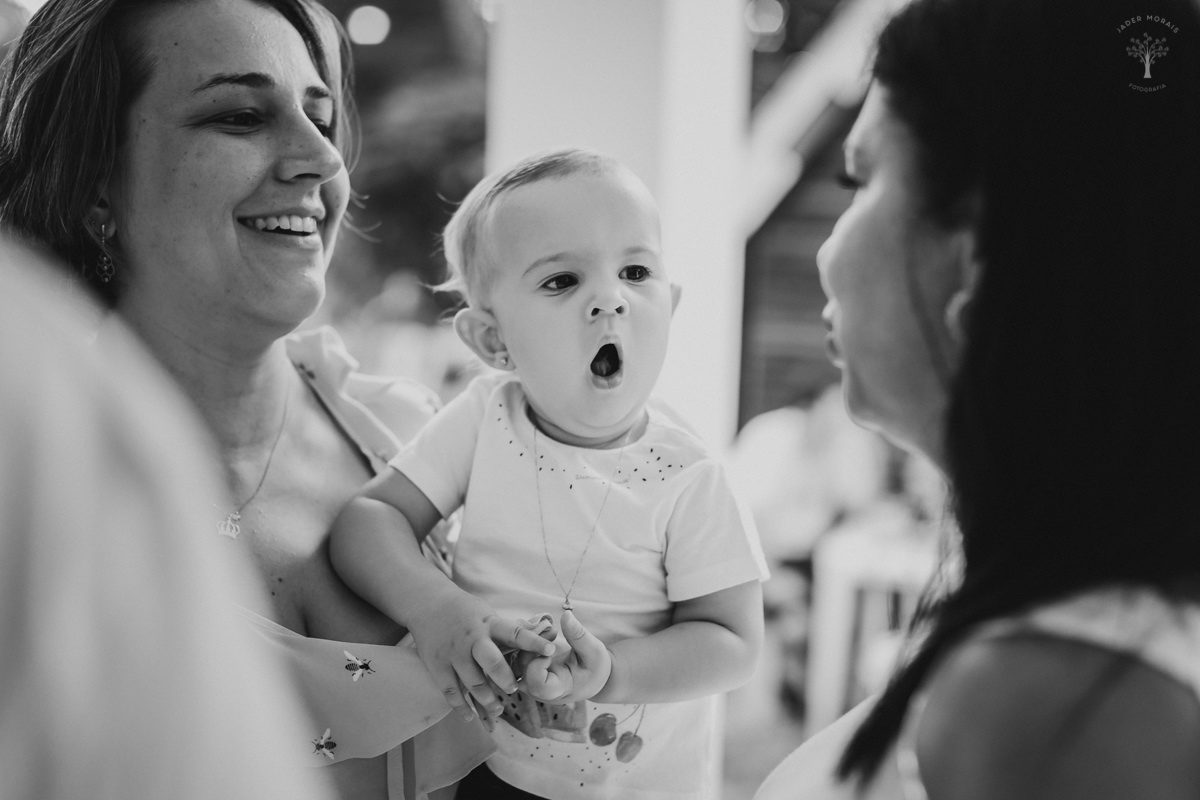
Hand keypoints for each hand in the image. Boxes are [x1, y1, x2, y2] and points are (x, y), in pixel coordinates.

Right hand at [407, 589, 555, 722]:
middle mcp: (472, 640)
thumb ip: (506, 632)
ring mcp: (454, 654)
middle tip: (513, 689)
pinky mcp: (438, 666)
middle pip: (492, 662)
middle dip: (505, 679)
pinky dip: (461, 707)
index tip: (551, 650)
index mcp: (489, 624)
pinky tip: (471, 717)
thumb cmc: (466, 612)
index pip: (515, 633)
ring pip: (473, 683)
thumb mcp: (488, 614)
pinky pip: (451, 692)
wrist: (428, 604)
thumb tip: (540, 640)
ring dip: (487, 700)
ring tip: (497, 710)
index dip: (533, 642)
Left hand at [520, 610, 612, 703]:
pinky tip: (542, 634)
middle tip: (551, 632)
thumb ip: (578, 635)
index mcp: (556, 690)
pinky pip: (517, 656)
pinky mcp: (527, 670)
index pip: (536, 684)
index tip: (552, 650)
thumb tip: (566, 615)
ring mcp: (530, 681)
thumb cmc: (594, 666)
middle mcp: (539, 689)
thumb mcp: (593, 651)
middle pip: (521, 671)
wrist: (591, 675)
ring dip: (529, 642)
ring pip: (515, 662)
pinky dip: (527, 642)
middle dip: (532, 647)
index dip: (538, 665)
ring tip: (549, 632)